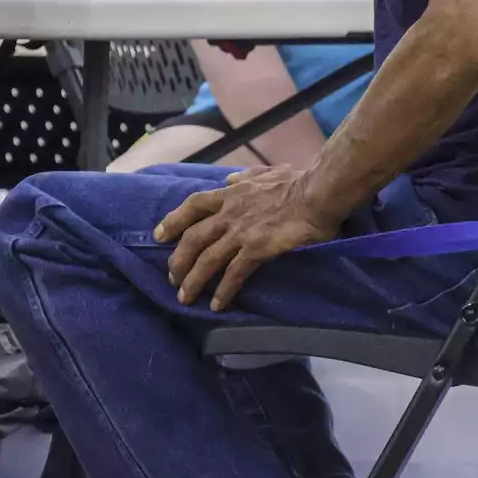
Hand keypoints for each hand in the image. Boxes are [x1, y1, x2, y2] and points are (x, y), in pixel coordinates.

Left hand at [154, 166, 340, 309]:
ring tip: (185, 298)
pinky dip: (222, 291)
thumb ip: (246, 176)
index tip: (159, 235)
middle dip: (177, 260)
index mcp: (231, 193)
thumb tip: (230, 178)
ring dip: (193, 281)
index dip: (173, 221)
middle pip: (192, 238)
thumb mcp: (266, 172)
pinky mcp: (256, 249)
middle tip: (171, 278)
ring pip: (207, 259)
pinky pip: (233, 274)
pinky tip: (216, 305)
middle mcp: (229, 214)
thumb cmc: (298, 182)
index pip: (193, 206)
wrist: (318, 193)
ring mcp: (241, 232)